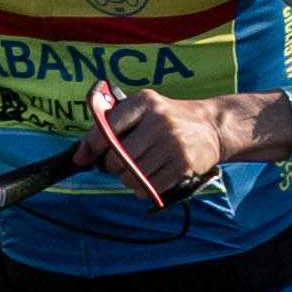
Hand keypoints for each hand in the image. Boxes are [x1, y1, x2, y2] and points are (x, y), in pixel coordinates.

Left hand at [88, 81, 270, 204]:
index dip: (91, 146)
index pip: (107, 127)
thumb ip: (109, 127)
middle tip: (119, 163)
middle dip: (112, 166)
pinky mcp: (183, 164)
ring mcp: (173, 143)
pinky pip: (148, 187)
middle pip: (117, 157)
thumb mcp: (142, 110)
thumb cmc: (166, 119)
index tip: (85, 157)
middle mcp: (159, 120)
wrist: (211, 126)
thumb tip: (80, 157)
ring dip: (127, 179)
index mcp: (145, 102)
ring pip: (131, 175)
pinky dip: (141, 188)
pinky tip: (146, 179)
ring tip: (135, 170)